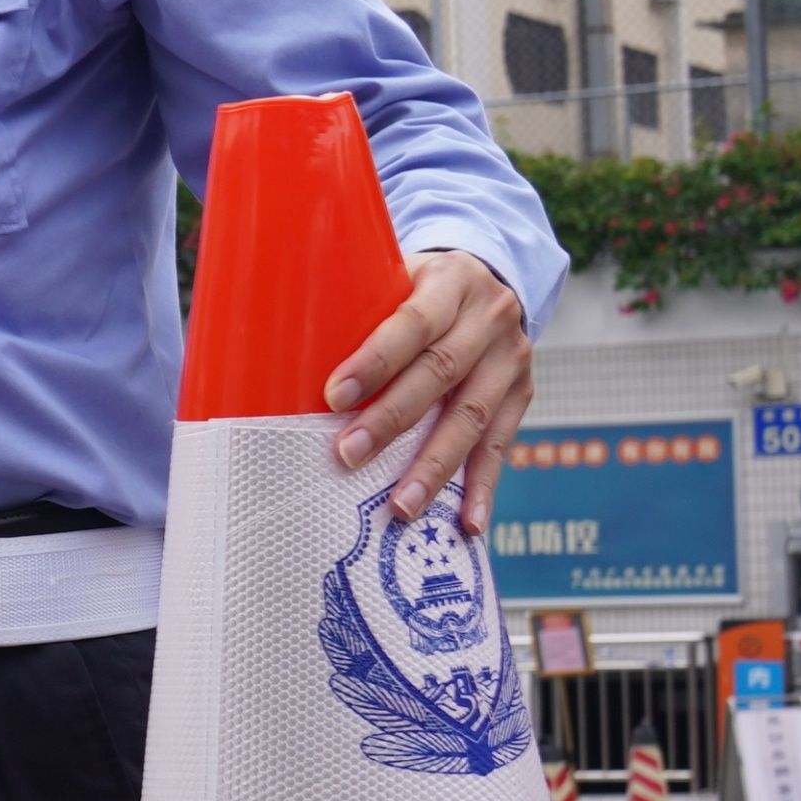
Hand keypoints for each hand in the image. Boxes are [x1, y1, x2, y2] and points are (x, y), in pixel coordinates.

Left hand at [328, 250, 533, 533]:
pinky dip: (483, 487)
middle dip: (392, 420)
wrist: (493, 281)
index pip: (412, 322)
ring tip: (401, 507)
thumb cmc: (419, 288)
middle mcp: (488, 317)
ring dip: (434, 466)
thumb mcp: (395, 277)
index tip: (333, 396)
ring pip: (472, 417)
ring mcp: (511, 359)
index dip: (375, 361)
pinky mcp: (522, 394)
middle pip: (440, 373)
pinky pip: (500, 445)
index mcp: (450, 281)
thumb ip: (357, 307)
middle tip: (348, 456)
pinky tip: (467, 523)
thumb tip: (278, 352)